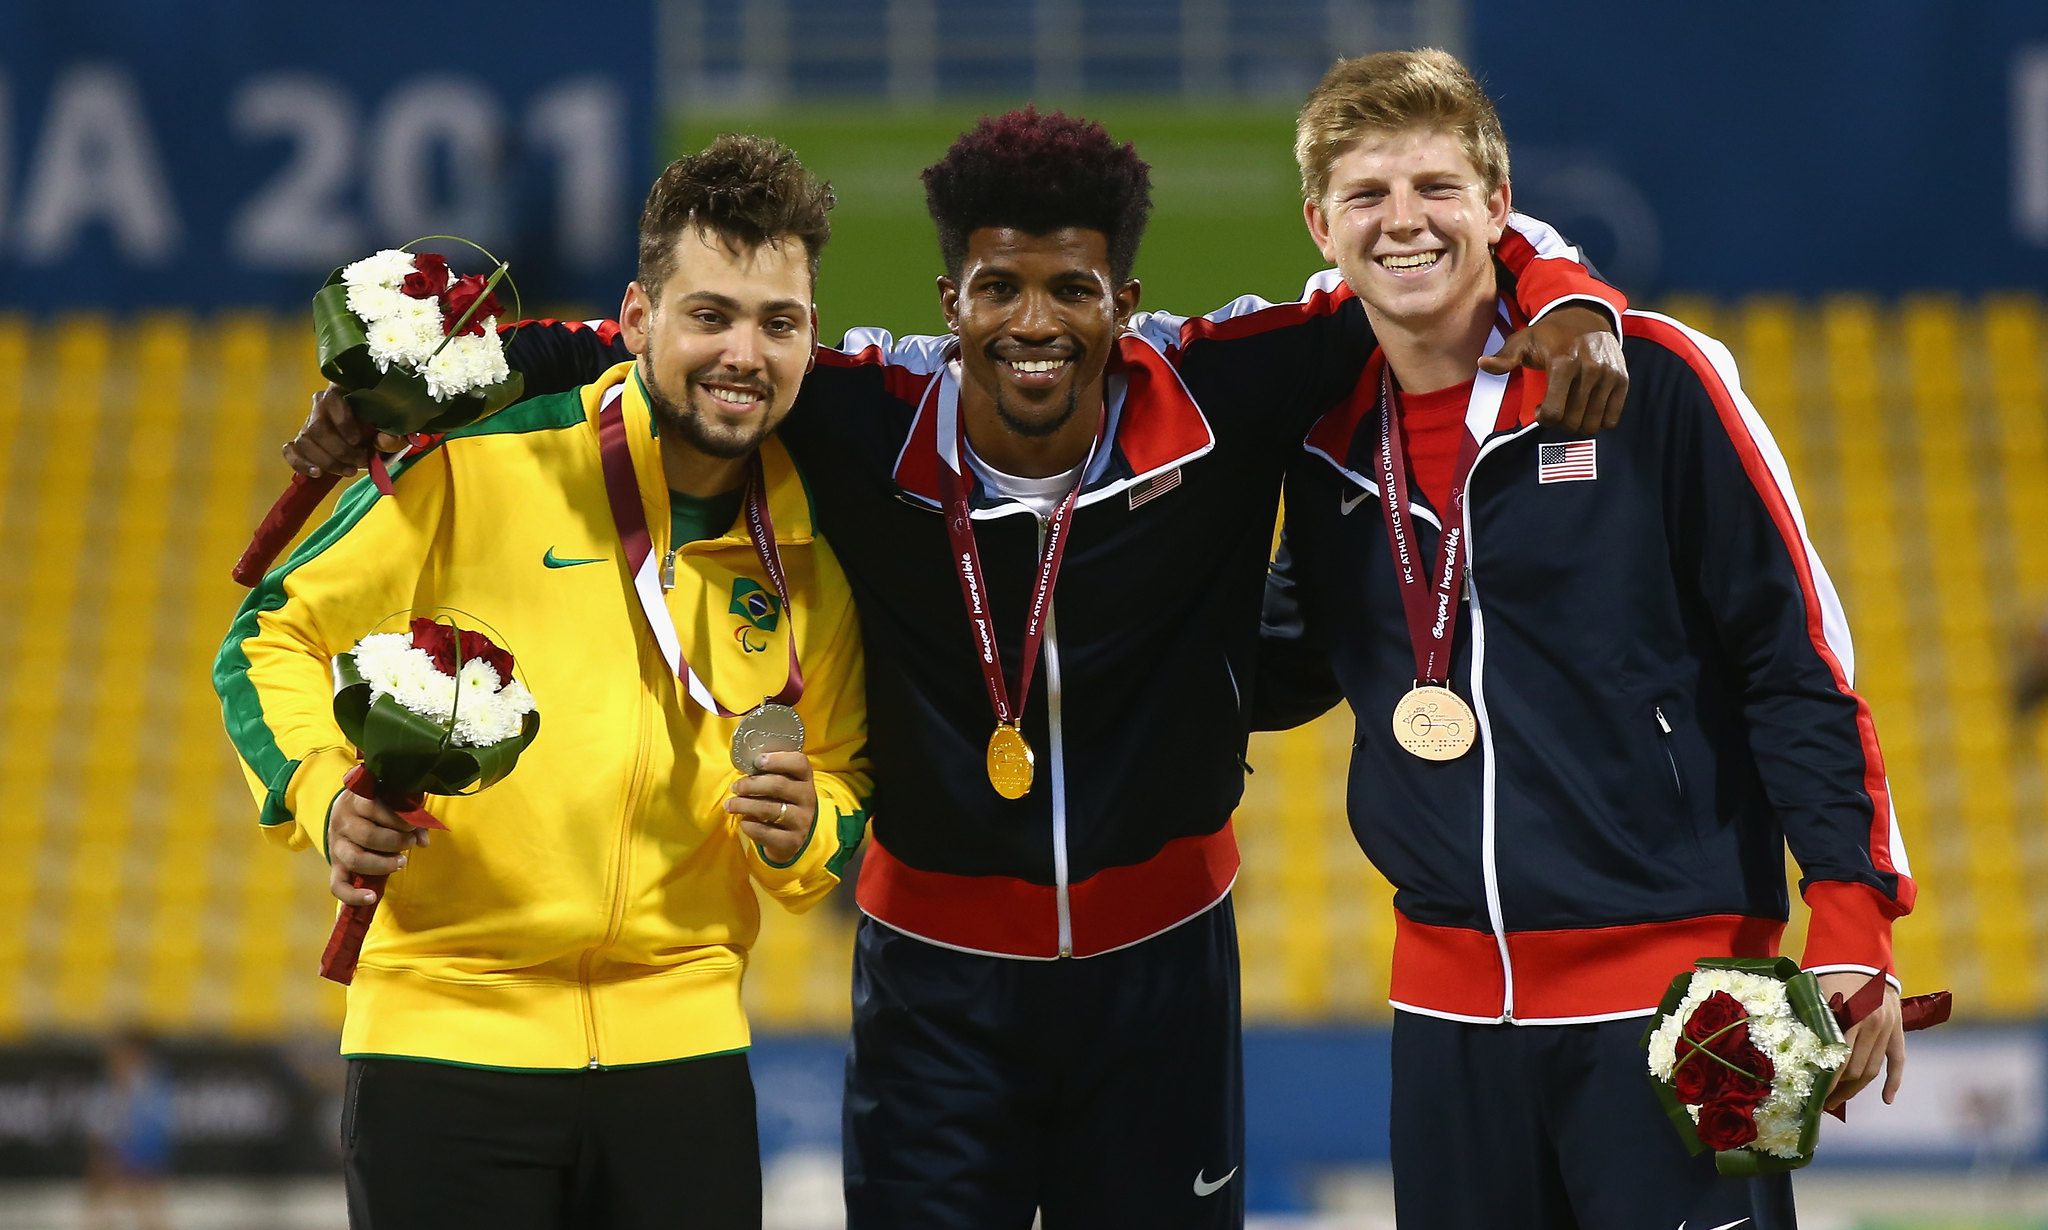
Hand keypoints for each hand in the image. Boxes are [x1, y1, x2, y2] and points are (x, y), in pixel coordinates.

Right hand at [283, 385, 406, 477]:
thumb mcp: (392, 432)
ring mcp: (308, 424)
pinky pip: (291, 451)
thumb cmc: (381, 429)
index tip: (358, 440)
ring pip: (305, 442)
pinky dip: (301, 463)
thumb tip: (384, 440)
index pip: (332, 399)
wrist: (372, 441)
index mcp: (342, 392)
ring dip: (327, 461)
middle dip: (339, 450)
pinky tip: (317, 473)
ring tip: (349, 470)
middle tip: (360, 461)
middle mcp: (320, 405)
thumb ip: (392, 436)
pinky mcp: (301, 442)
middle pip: (317, 428)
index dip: (342, 421)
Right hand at [327, 790, 432, 904]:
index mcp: (356, 801)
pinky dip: (353, 895)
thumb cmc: (378, 806)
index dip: (398, 819)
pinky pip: (337, 886)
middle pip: (368, 836)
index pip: (375, 808)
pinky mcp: (335, 865)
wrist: (348, 811)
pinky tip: (371, 897)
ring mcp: (336, 845)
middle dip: (396, 842)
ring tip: (402, 862)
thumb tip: (424, 841)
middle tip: (411, 843)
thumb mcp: (392, 804)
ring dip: (383, 864)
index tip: (413, 825)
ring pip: (356, 859)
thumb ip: (410, 818)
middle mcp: (342, 822)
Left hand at [726, 751, 818, 864]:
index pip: (799, 763)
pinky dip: (749, 825)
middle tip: (735, 787)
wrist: (794, 836)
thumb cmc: (782, 801)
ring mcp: (802, 821)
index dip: (778, 759)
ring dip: (744, 804)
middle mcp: (807, 798)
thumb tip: (744, 763)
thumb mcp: (784, 784)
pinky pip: (765, 832)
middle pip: (779, 785)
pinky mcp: (792, 841)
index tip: (757, 761)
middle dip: (751, 784)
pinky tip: (744, 822)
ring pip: (769, 809)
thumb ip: (770, 772)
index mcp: (805, 779)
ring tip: (730, 804)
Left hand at [1478, 305, 1628, 432]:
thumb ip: (1504, 357)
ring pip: (1592, 424)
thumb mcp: (1523, 341)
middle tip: (1555, 410)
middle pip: (1573, 422)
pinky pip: (1612, 419)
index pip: (1553, 412)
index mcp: (1563, 362)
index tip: (1538, 409)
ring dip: (1578, 424)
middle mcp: (1590, 370)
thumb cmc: (1549, 334)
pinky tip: (1587, 407)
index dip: (1543, 418)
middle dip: (1559, 423)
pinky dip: (1598, 420)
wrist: (1586, 317)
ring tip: (1570, 408)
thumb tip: (1482, 363)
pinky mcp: (1622, 380)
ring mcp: (1609, 376)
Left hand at [1815, 971, 1905, 1109]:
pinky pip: (1898, 1060)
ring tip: (1839, 1101)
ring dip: (1857, 1088)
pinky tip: (1887, 1099)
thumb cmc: (1831, 973)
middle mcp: (1876, 1025)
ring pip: (1875, 1068)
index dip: (1829, 1081)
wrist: (1861, 954)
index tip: (1815, 1095)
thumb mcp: (1819, 996)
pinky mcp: (1898, 1029)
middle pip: (1859, 1069)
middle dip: (1840, 1089)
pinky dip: (1894, 1081)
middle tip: (1823, 1102)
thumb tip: (1802, 1056)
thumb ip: (1816, 1024)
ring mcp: (1890, 1029)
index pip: (1842, 1060)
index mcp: (1855, 1016)